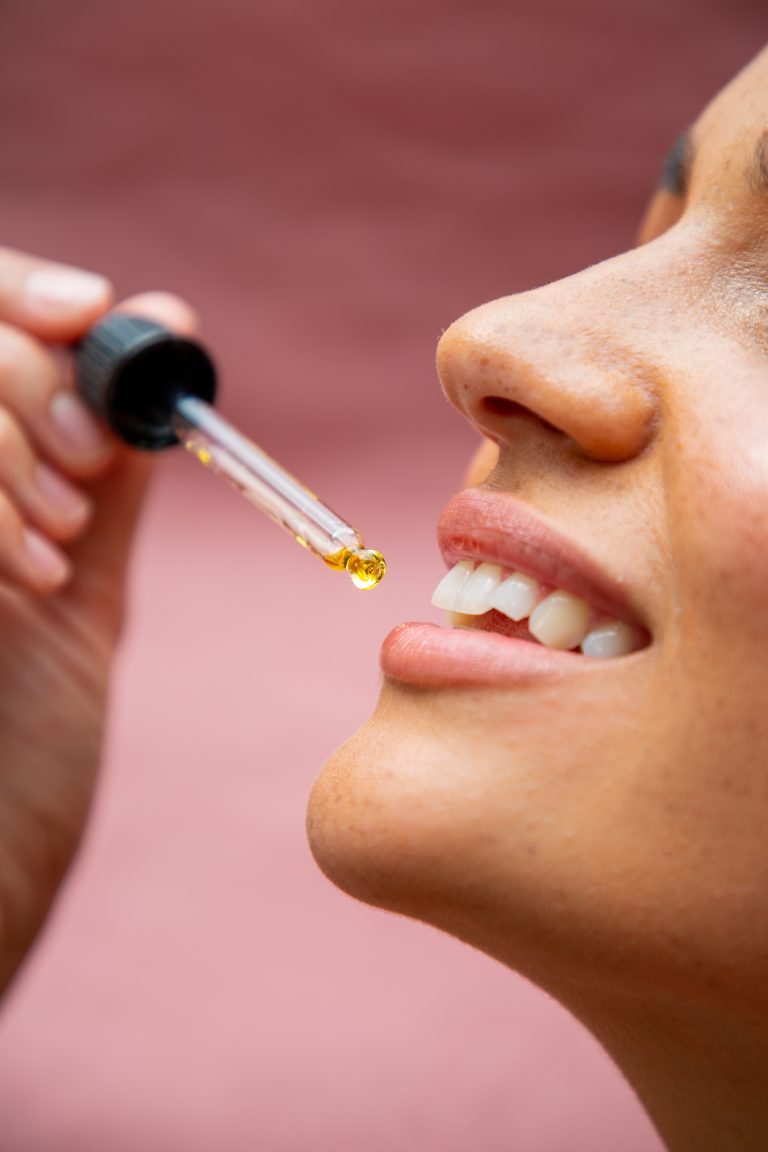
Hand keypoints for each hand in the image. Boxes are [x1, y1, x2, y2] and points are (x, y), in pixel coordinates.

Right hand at [0, 247, 196, 994]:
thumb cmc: (21, 759)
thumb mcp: (79, 591)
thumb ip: (111, 466)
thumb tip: (167, 322)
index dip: (22, 291)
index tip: (92, 316)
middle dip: (32, 384)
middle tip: (93, 475)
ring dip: (11, 445)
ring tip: (56, 548)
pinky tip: (25, 575)